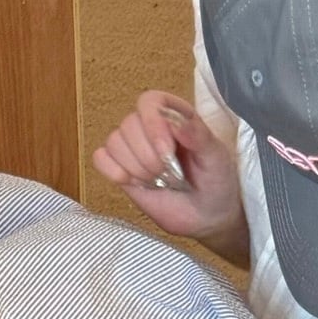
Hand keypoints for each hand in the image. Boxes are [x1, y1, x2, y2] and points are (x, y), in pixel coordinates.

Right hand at [93, 91, 247, 264]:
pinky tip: (134, 183)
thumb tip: (174, 119)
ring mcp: (133, 148)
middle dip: (148, 157)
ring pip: (113, 142)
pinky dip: (114, 171)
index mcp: (175, 115)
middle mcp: (150, 126)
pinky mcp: (121, 168)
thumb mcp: (216, 158)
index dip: (153, 125)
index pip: (150, 101)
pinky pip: (100, 159)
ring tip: (157, 182)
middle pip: (128, 124)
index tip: (167, 153)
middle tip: (169, 176)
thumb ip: (198, 135)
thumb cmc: (216, 183)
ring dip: (135, 167)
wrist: (207, 217)